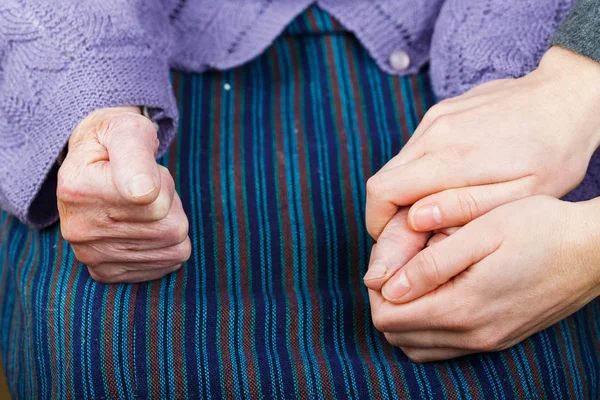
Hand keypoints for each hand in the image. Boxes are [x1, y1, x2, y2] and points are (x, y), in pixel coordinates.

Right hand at [57, 106, 190, 282]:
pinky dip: (166, 246)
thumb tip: (143, 192)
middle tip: (148, 188)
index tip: (145, 172)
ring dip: (171, 223)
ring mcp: (90, 254)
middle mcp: (78, 228)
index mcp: (78, 188)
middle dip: (171, 203)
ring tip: (145, 206)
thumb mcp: (127, 130)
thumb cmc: (116, 142)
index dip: (162, 183)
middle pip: (171, 227)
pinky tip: (145, 228)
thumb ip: (136, 153)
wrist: (91, 163)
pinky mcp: (105, 272)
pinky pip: (165, 265)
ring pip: (173, 247)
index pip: (154, 201)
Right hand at [366, 46, 599, 239]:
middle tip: (418, 233)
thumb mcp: (521, 194)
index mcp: (451, 156)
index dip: (378, 222)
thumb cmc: (554, 151)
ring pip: (398, 165)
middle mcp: (434, 132)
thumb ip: (465, 207)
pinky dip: (419, 172)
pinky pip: (415, 149)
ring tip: (438, 207)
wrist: (570, 95)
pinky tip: (449, 181)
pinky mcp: (441, 112)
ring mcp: (435, 117)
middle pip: (383, 179)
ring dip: (406, 192)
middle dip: (390, 212)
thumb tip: (416, 217)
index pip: (382, 191)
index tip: (395, 241)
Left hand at [368, 196, 599, 362]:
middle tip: (400, 266)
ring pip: (420, 346)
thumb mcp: (480, 233)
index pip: (388, 317)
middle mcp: (472, 335)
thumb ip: (431, 264)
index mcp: (462, 308)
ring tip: (416, 279)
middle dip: (387, 303)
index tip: (388, 261)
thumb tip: (388, 287)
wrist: (594, 250)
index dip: (377, 289)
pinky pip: (445, 346)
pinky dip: (428, 326)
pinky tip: (438, 294)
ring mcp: (488, 341)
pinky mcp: (499, 338)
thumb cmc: (539, 229)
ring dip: (406, 316)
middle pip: (399, 335)